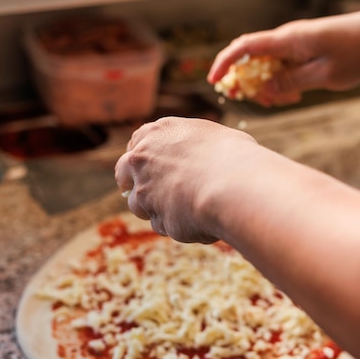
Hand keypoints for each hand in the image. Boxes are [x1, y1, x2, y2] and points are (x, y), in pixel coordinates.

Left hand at [114, 117, 258, 243]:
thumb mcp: (219, 139)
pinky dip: (177, 225)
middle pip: (123, 172)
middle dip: (132, 183)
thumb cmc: (236, 157)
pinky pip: (163, 225)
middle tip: (144, 192)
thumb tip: (208, 156)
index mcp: (159, 132)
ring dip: (156, 208)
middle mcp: (143, 158)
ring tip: (188, 208)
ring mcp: (145, 190)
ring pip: (139, 205)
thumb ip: (199, 147)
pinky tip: (199, 220)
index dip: (144, 156)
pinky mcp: (156, 219)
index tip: (148, 165)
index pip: (137, 142)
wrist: (233, 185)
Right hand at [207, 13, 359, 103]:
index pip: (246, 47)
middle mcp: (287, 40)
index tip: (214, 80)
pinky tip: (292, 96)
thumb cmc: (355, 52)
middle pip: (250, 59)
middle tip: (244, 100)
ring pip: (265, 67)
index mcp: (289, 40)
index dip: (225, 63)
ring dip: (266, 86)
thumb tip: (264, 91)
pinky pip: (280, 68)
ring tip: (280, 102)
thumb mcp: (325, 75)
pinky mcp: (300, 52)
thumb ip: (292, 83)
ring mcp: (293, 46)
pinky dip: (280, 83)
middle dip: (243, 80)